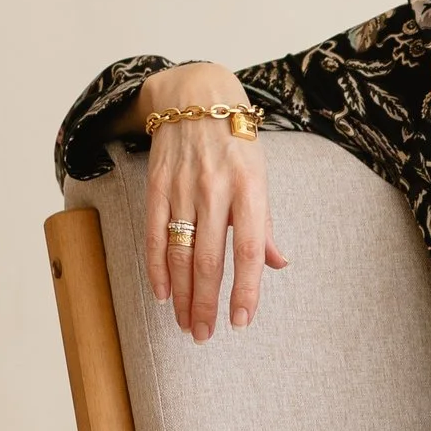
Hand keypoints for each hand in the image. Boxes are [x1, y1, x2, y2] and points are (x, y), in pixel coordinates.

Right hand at [137, 66, 288, 338]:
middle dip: (205, 303)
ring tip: (185, 323)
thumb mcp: (260, 177)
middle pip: (209, 259)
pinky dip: (157, 268)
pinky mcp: (157, 185)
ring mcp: (182, 187)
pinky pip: (154, 234)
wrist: (197, 95)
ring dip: (182, 294)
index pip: (247, 250)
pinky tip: (162, 293)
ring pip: (180, 253)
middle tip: (203, 335)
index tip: (241, 321)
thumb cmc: (236, 142)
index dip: (245, 290)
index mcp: (249, 189)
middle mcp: (215, 189)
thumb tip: (276, 264)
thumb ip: (264, 224)